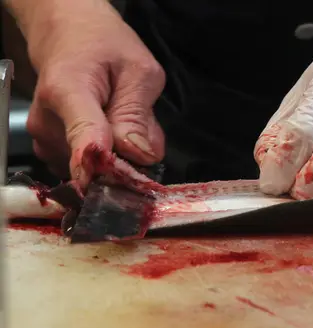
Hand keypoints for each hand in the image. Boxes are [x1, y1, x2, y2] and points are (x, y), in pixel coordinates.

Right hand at [24, 0, 165, 189]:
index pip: (85, 141)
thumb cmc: (104, 47)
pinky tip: (110, 130)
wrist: (70, 36)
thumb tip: (141, 155)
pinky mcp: (50, 151)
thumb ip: (138, 114)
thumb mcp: (138, 70)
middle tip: (140, 123)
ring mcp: (45, 140)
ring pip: (96, 168)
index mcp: (68, 92)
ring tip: (122, 118)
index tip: (121, 180)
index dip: (106, 167)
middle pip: (97, 163)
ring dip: (120, 154)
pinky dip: (107, 156)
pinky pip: (88, 168)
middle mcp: (47, 122)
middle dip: (130, 154)